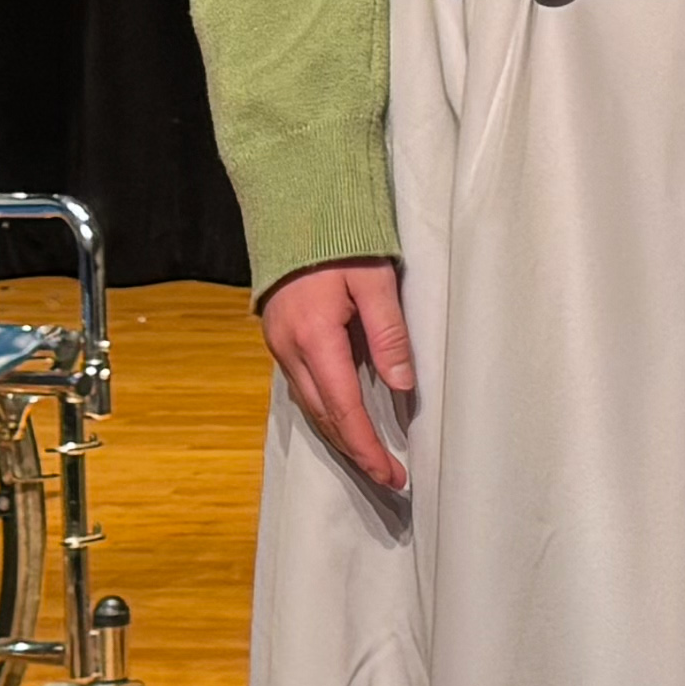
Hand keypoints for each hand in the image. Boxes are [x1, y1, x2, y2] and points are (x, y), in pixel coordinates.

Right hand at [261, 257, 416, 492]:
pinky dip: (326, 412)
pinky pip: (303, 389)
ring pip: (310, 407)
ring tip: (372, 458)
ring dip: (341, 435)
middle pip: (324, 417)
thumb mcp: (374, 279)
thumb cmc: (339, 239)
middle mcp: (290, 350)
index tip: (392, 474)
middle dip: (356, 451)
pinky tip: (345, 420)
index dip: (367, 446)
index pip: (344, 408)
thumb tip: (404, 385)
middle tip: (390, 477)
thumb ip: (389, 333)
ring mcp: (280, 346)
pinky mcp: (281, 340)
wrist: (294, 208)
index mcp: (314, 338)